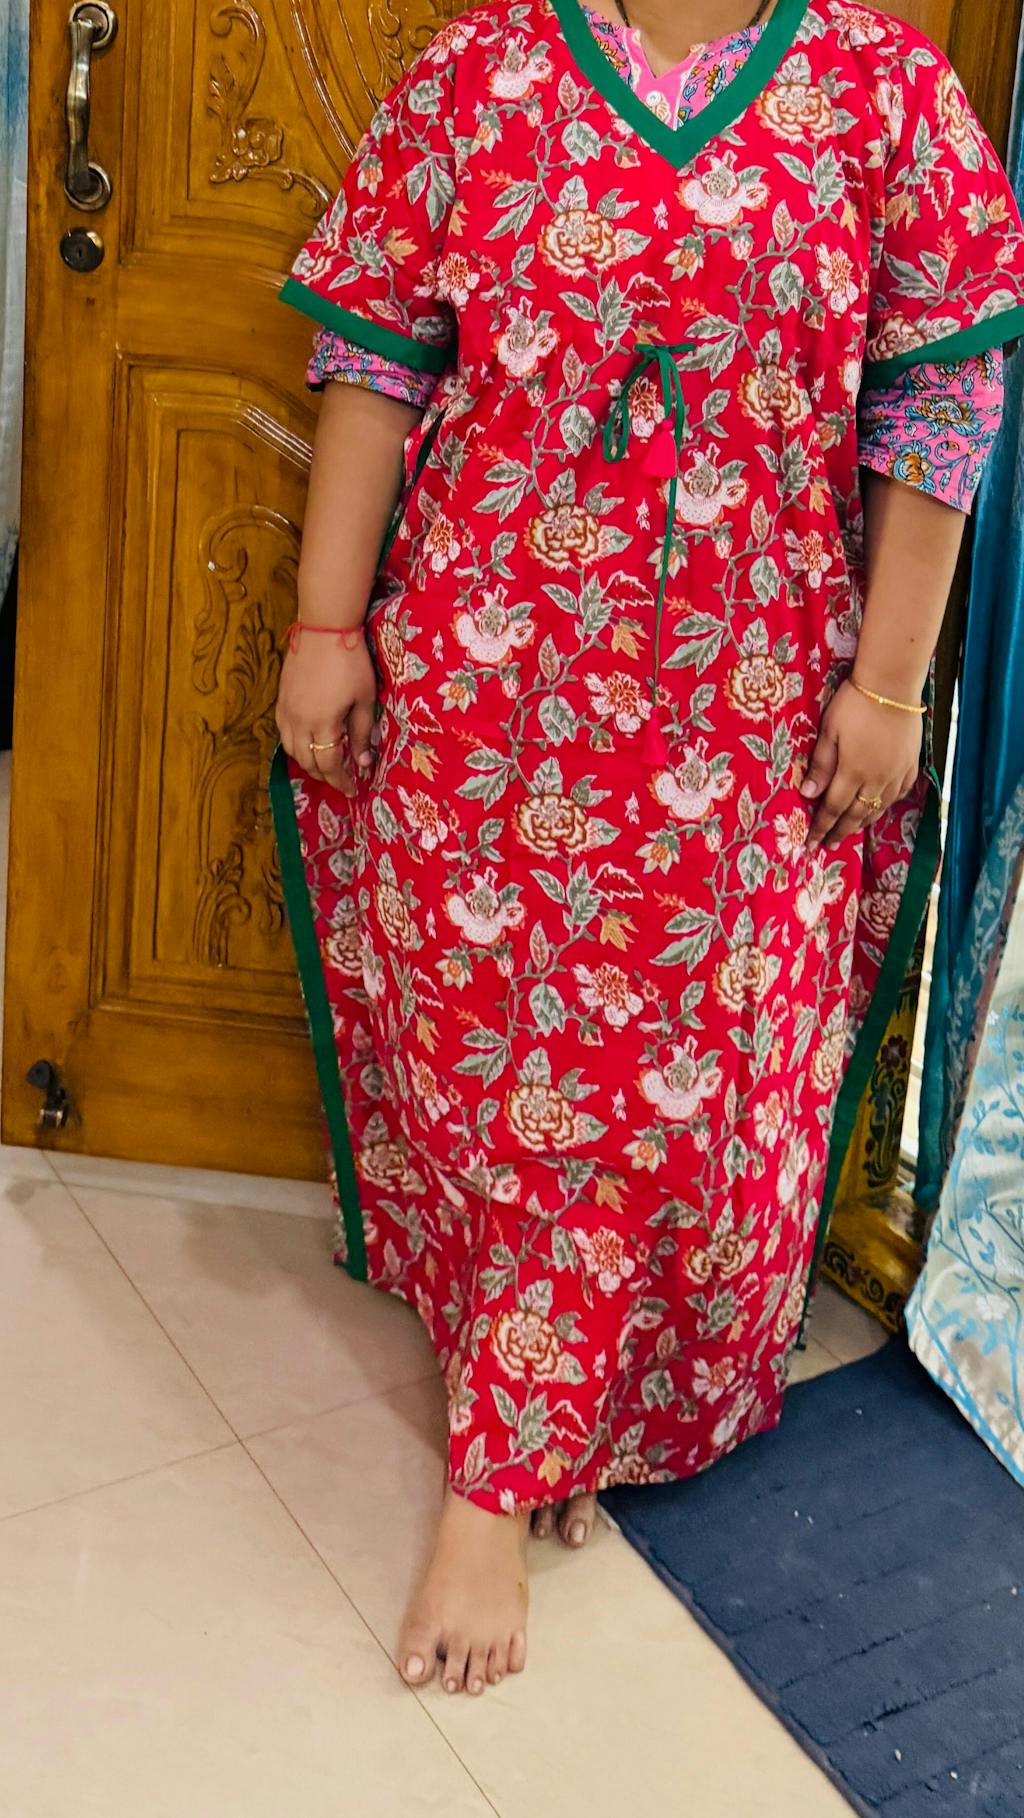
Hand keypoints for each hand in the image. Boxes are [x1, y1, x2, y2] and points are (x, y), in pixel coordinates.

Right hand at [275, 634, 377, 798]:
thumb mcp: (364, 699)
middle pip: (308, 762)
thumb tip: (363, 761)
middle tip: (340, 780)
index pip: (329, 765)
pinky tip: (307, 742)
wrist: (324, 628)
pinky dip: (295, 744)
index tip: (352, 789)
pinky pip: (283, 732)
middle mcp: (299, 722)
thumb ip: (362, 732)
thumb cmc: (351, 662)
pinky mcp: (281, 699)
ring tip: (324, 765)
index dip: (341, 781)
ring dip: (308, 762)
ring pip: (291, 750)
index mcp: (323, 723)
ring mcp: (286, 710)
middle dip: (325, 776)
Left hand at [801, 679, 922, 850]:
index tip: (810, 845)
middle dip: (839, 832)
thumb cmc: (854, 704)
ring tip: (850, 833)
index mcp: (852, 772)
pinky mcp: (911, 764)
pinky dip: (886, 806)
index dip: (820, 828)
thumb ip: (821, 765)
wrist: (893, 685)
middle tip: (827, 846)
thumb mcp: (829, 731)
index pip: (833, 809)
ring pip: (878, 808)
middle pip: (855, 814)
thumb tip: (807, 795)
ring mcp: (896, 774)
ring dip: (861, 823)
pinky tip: (879, 809)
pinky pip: (898, 794)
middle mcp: (876, 780)